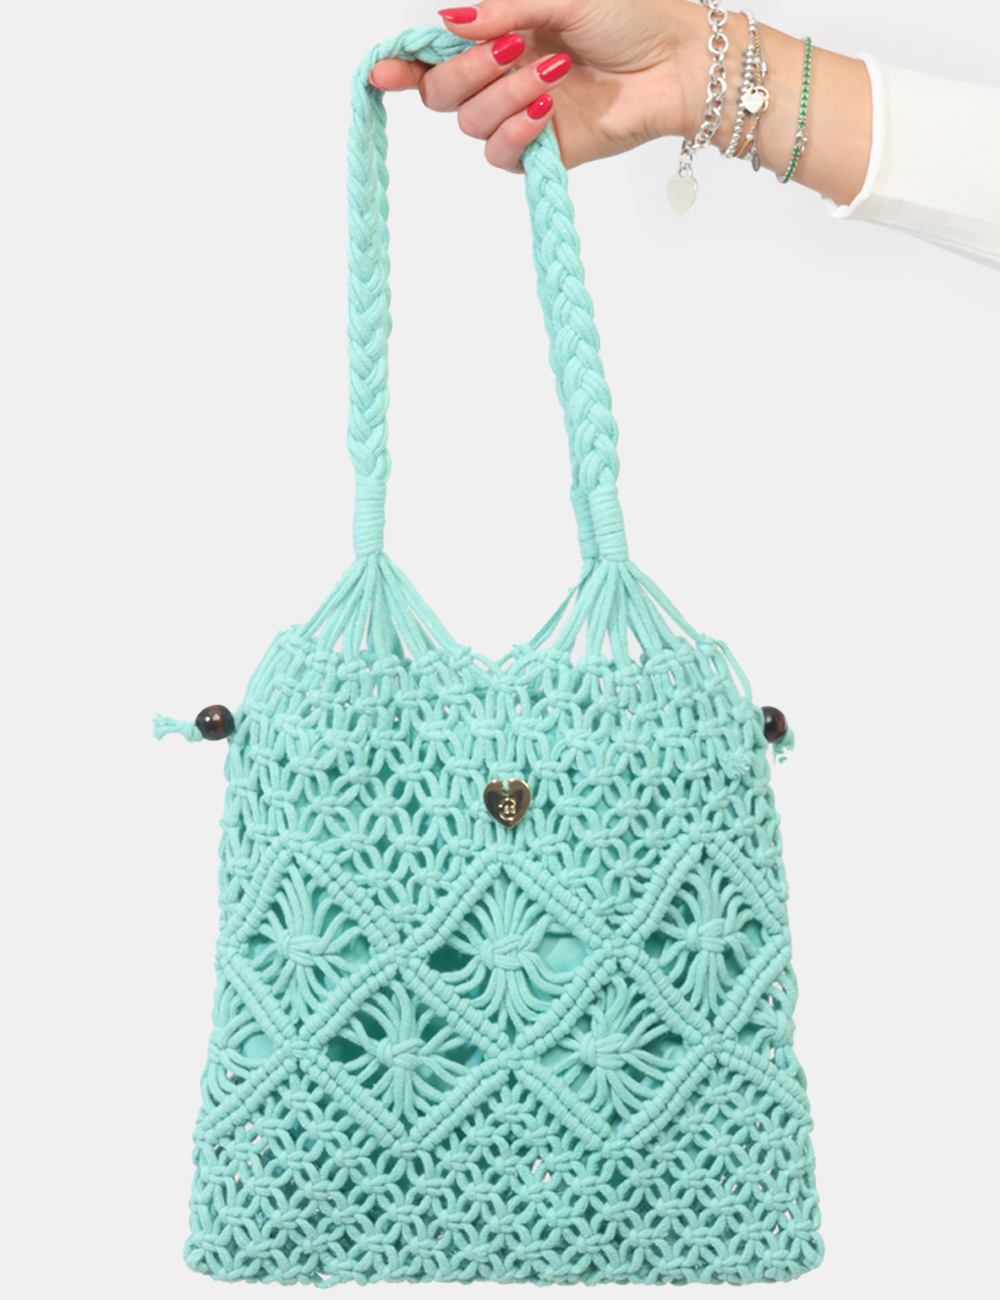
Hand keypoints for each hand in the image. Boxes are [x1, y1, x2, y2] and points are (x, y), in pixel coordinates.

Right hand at [369, 0, 707, 171]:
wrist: (676, 62)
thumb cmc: (630, 15)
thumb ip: (499, 9)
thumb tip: (446, 23)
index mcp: (499, 34)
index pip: (435, 54)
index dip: (403, 64)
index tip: (382, 70)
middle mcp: (500, 77)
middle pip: (440, 94)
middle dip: (463, 71)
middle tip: (506, 48)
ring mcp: (519, 117)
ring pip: (469, 124)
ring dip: (501, 94)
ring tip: (551, 71)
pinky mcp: (541, 152)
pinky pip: (500, 154)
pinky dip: (516, 130)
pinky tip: (545, 108)